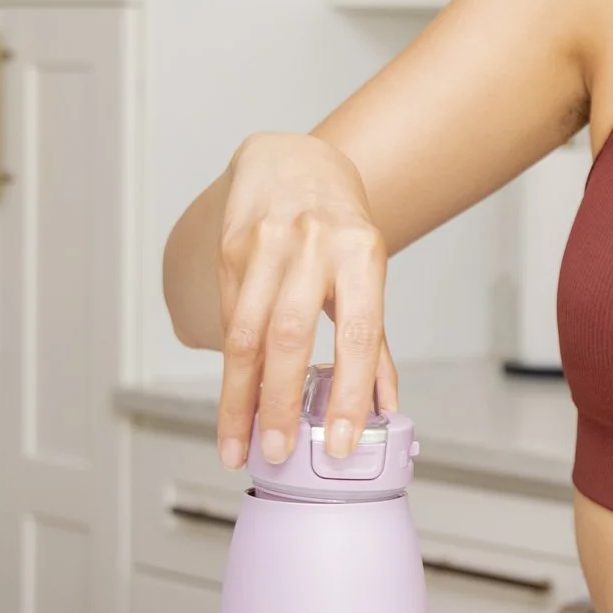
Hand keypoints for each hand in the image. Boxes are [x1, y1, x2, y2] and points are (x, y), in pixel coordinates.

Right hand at [213, 131, 398, 467]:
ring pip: (245, 335)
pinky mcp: (229, 249)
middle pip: (289, 336)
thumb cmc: (337, 223)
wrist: (291, 161)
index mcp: (361, 253)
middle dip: (280, 403)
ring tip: (240, 444)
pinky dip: (231, 368)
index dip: (351, 392)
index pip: (359, 333)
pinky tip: (233, 401)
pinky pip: (228, 320)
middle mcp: (313, 245)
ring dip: (240, 398)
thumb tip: (385, 407)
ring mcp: (265, 245)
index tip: (341, 441)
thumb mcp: (369, 272)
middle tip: (276, 452)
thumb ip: (375, 341)